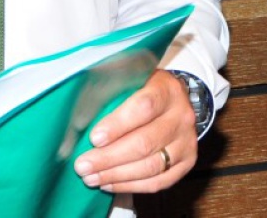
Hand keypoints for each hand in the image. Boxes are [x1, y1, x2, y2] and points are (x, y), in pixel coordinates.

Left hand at [73, 68, 197, 193]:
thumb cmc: (146, 89)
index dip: (118, 124)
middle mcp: (182, 116)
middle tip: (83, 165)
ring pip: (151, 166)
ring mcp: (187, 141)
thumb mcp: (133, 79)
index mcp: (167, 89)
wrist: (177, 100)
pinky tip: (109, 183)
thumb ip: (112, 94)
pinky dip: (131, 186)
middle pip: (145, 142)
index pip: (144, 107)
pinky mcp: (187, 162)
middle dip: (109, 157)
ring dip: (117, 175)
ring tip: (91, 177)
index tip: (94, 138)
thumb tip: (79, 121)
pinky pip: (158, 181)